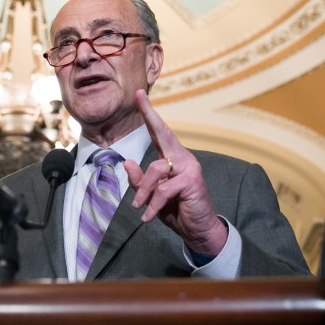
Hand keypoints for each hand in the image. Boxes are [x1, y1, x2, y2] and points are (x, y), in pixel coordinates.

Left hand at [123, 90, 227, 255]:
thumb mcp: (151, 196)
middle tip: (138, 96)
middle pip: (162, 134)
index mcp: (171, 158)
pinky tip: (148, 216)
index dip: (149, 114)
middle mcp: (181, 157)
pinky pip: (163, 189)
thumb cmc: (175, 210)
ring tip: (139, 206)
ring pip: (155, 169)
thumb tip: (127, 162)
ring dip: (144, 191)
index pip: (158, 133)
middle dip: (149, 114)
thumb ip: (140, 181)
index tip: (139, 95)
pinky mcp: (191, 180)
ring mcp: (189, 166)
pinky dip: (153, 205)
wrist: (198, 230)